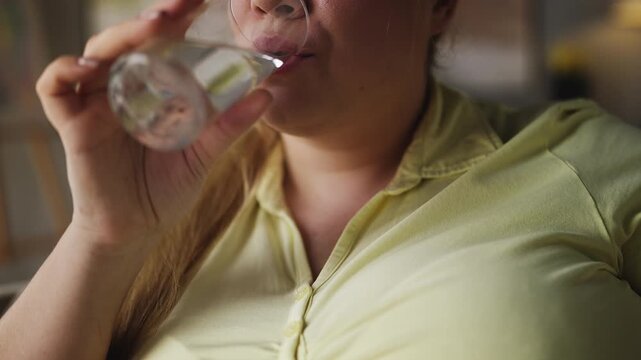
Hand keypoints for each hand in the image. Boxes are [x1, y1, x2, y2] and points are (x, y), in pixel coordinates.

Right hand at [36, 0, 271, 251]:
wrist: (136, 231)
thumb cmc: (165, 190)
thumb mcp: (203, 155)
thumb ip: (228, 126)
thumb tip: (267, 94)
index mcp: (150, 90)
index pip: (159, 44)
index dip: (177, 20)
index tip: (201, 4)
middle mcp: (120, 89)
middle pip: (128, 40)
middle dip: (154, 18)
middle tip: (182, 6)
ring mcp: (94, 105)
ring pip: (95, 54)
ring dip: (120, 35)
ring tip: (152, 26)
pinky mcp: (73, 126)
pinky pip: (54, 88)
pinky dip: (65, 70)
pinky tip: (91, 67)